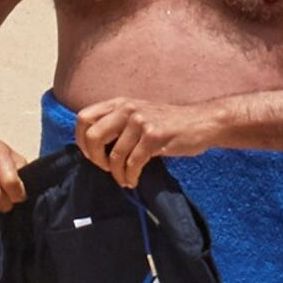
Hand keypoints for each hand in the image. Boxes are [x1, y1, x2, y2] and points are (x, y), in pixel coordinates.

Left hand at [74, 97, 217, 187]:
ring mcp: (141, 121)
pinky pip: (132, 163)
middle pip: (92, 136)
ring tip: (124, 178)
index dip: (81, 140)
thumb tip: (92, 146)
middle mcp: (127, 109)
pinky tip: (134, 179)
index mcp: (119, 103)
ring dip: (117, 173)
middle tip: (105, 168)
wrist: (201, 122)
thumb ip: (117, 123)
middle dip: (94, 158)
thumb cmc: (168, 123)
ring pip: (114, 155)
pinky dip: (130, 176)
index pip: (83, 118)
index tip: (91, 155)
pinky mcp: (154, 136)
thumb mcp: (138, 114)